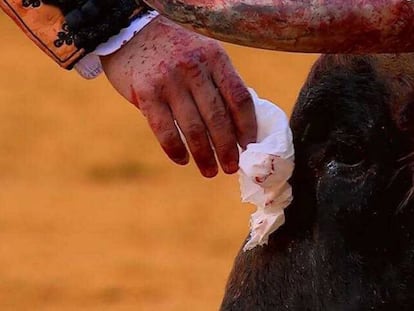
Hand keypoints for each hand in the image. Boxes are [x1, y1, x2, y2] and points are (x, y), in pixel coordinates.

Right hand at [101, 16, 256, 177]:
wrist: (131, 31)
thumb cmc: (174, 50)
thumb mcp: (203, 54)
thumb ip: (218, 82)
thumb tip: (238, 123)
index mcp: (215, 58)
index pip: (239, 98)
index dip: (247, 127)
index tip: (249, 147)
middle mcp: (194, 68)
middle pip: (218, 118)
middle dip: (227, 149)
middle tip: (231, 168)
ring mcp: (169, 81)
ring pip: (194, 129)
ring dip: (204, 156)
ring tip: (210, 171)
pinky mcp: (146, 93)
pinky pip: (165, 130)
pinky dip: (176, 149)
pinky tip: (182, 160)